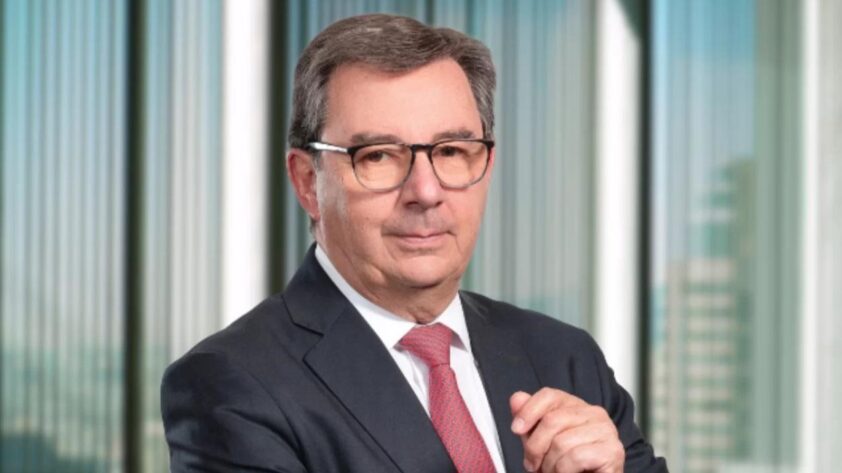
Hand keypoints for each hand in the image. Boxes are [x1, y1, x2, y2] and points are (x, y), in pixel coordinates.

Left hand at [509, 388, 623, 472]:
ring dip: (549, 465)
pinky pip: (576, 457)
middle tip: (533, 465)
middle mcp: (595, 413)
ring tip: (552, 472)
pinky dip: (563, 471)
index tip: (516, 429)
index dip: (528, 411)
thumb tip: (516, 399)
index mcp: (577, 407)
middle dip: (535, 447)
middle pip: (552, 420)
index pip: (549, 395)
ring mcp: (606, 431)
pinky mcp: (612, 451)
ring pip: (561, 442)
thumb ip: (530, 419)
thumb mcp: (542, 440)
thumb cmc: (567, 465)